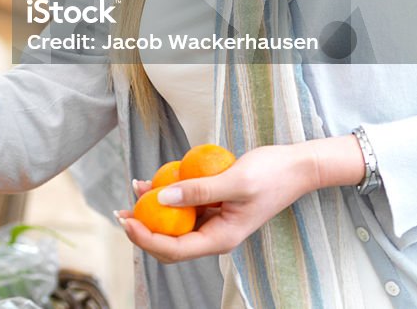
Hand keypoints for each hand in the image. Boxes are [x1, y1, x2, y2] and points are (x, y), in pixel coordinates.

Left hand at [114, 144, 322, 263]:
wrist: (296, 166)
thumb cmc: (271, 174)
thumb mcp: (233, 180)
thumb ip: (198, 190)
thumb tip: (162, 199)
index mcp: (221, 238)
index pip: (175, 250)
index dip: (146, 239)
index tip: (126, 220)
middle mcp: (215, 234)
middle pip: (170, 244)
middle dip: (143, 230)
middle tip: (120, 211)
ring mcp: (214, 221)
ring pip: (175, 224)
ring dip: (152, 211)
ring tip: (133, 191)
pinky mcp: (214, 205)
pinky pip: (184, 206)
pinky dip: (167, 196)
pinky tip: (151, 181)